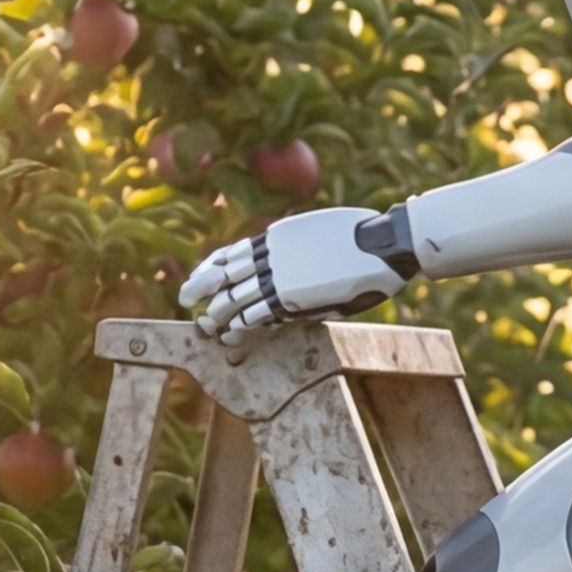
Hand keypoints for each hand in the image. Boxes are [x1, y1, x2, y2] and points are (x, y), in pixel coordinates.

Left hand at [180, 212, 401, 339]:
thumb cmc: (363, 240)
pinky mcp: (293, 297)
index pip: (232, 252)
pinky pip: (257, 313)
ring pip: (235, 294)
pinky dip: (240, 325)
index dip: (212, 265)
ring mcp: (281, 275)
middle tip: (186, 299)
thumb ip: (298, 251)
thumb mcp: (320, 236)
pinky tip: (230, 334)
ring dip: (216, 311)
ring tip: (204, 324)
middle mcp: (272, 254)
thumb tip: (291, 263)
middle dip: (201, 287)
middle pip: (224, 272)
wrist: (385, 243)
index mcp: (277, 237)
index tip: (200, 273)